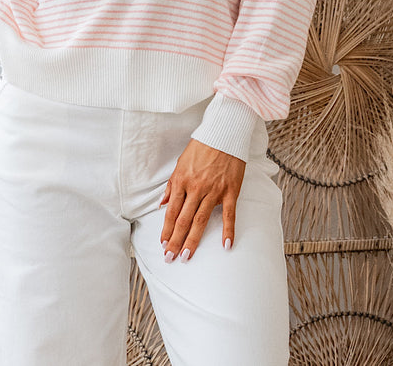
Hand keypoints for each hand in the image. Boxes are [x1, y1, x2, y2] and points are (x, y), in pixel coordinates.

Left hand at [160, 138, 245, 261]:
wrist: (223, 134)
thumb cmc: (201, 147)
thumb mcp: (181, 163)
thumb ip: (172, 185)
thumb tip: (162, 204)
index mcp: (182, 181)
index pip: (171, 211)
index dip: (166, 229)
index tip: (163, 244)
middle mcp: (196, 188)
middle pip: (183, 220)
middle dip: (175, 241)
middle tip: (170, 258)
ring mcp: (214, 191)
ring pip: (201, 220)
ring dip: (193, 240)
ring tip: (187, 256)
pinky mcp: (230, 191)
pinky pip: (229, 215)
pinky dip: (228, 231)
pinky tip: (226, 246)